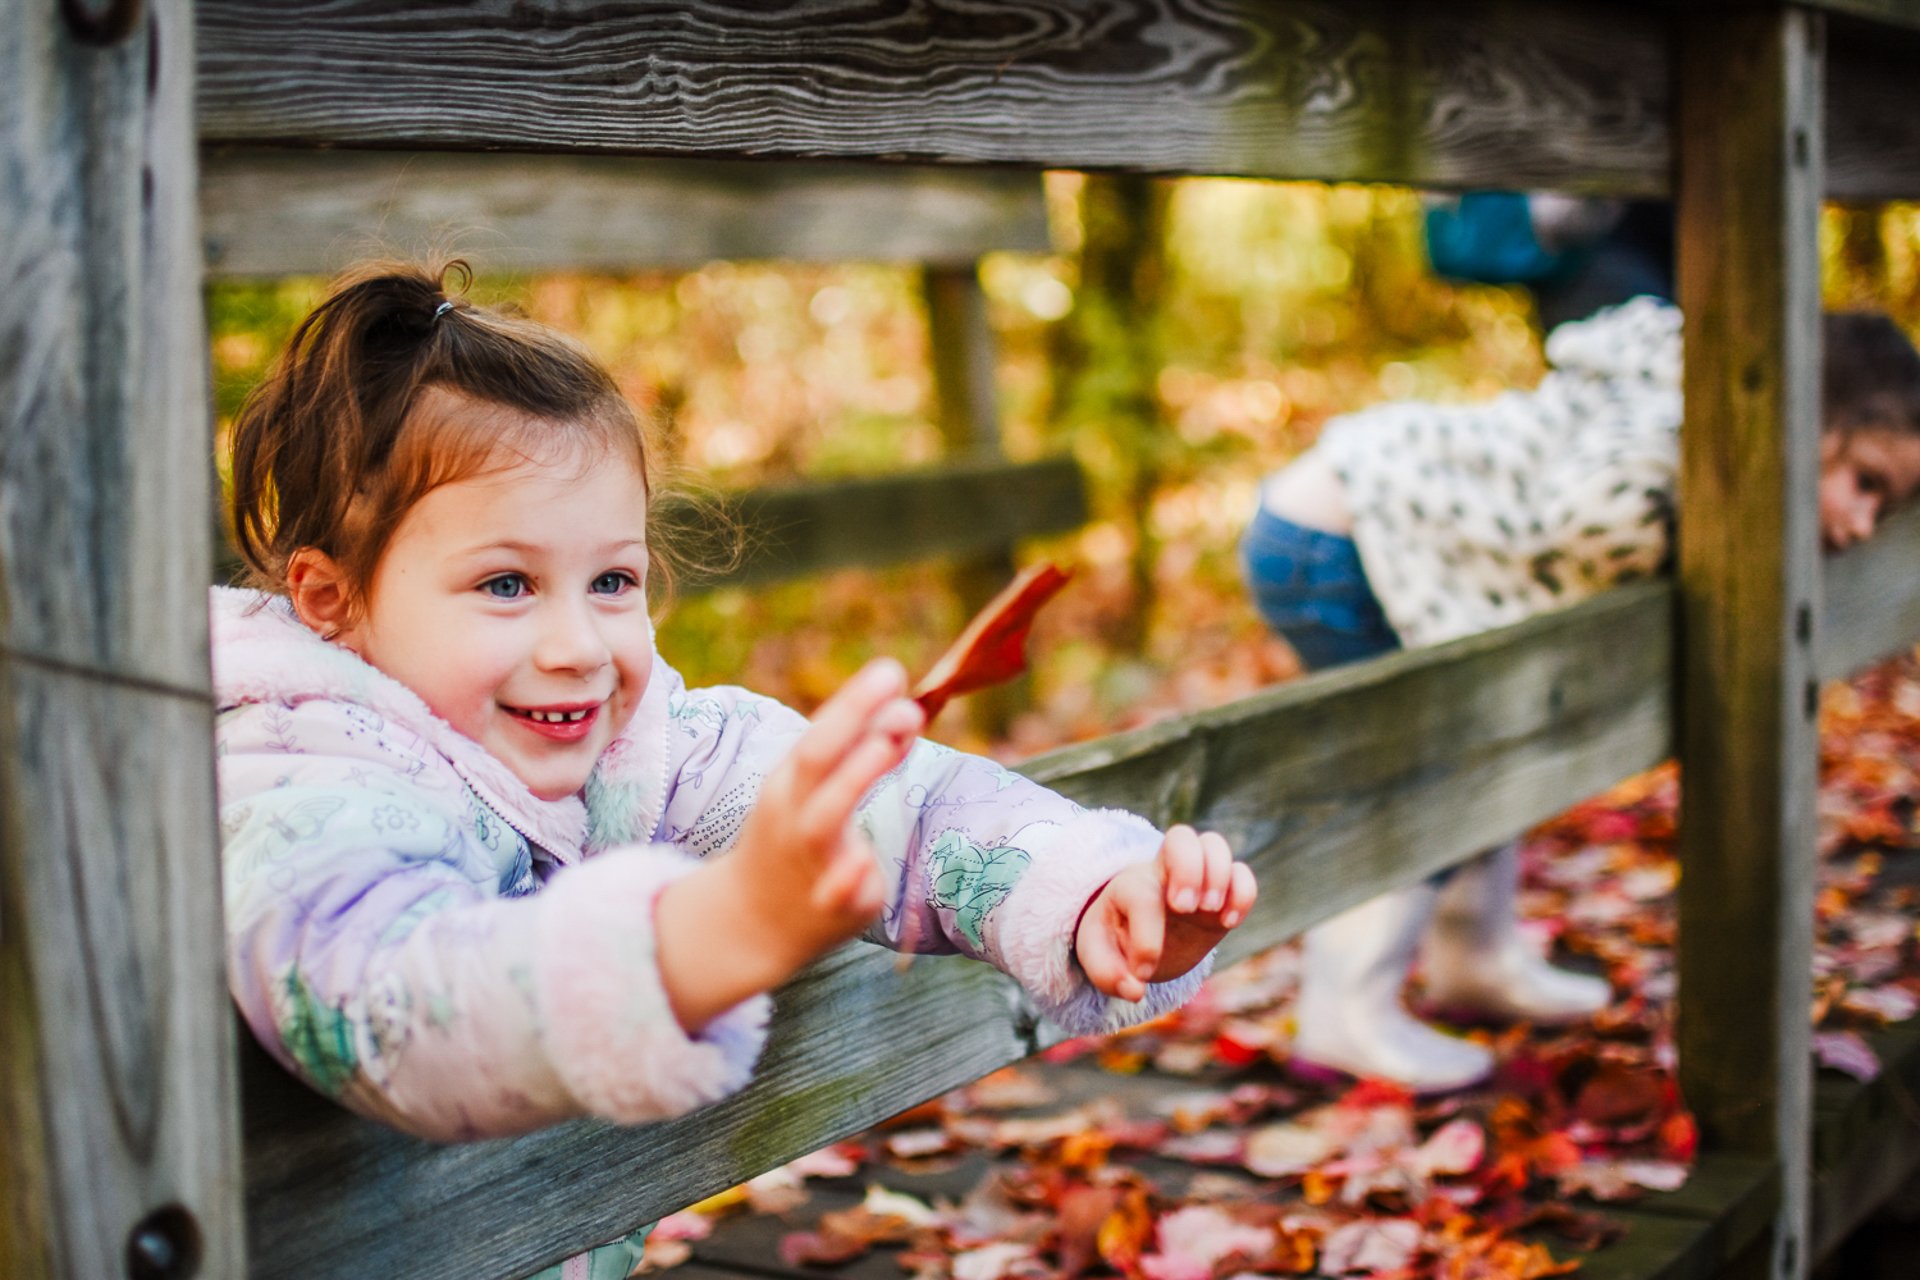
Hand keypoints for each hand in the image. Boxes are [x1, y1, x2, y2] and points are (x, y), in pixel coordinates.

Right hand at [656, 658, 923, 1030]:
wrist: (749, 923)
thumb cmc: (793, 841)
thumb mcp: (818, 794)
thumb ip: (864, 755)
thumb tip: (908, 712)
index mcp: (791, 784)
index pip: (821, 733)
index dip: (855, 701)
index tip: (892, 670)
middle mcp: (794, 815)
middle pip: (817, 760)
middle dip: (853, 721)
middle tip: (902, 696)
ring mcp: (808, 861)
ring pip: (824, 817)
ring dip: (853, 777)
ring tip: (885, 746)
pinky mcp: (829, 906)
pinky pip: (838, 889)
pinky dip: (847, 875)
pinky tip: (863, 863)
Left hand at [1074, 825, 1256, 1001]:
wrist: (1141, 939)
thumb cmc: (1118, 943)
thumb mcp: (1099, 958)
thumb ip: (1107, 974)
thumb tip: (1135, 989)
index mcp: (1130, 887)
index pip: (1141, 896)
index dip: (1146, 939)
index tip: (1142, 972)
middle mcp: (1164, 874)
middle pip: (1181, 836)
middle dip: (1188, 869)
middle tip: (1184, 909)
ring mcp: (1196, 880)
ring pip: (1214, 845)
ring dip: (1218, 877)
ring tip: (1209, 913)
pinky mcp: (1222, 895)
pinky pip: (1242, 873)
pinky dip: (1243, 894)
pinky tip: (1228, 923)